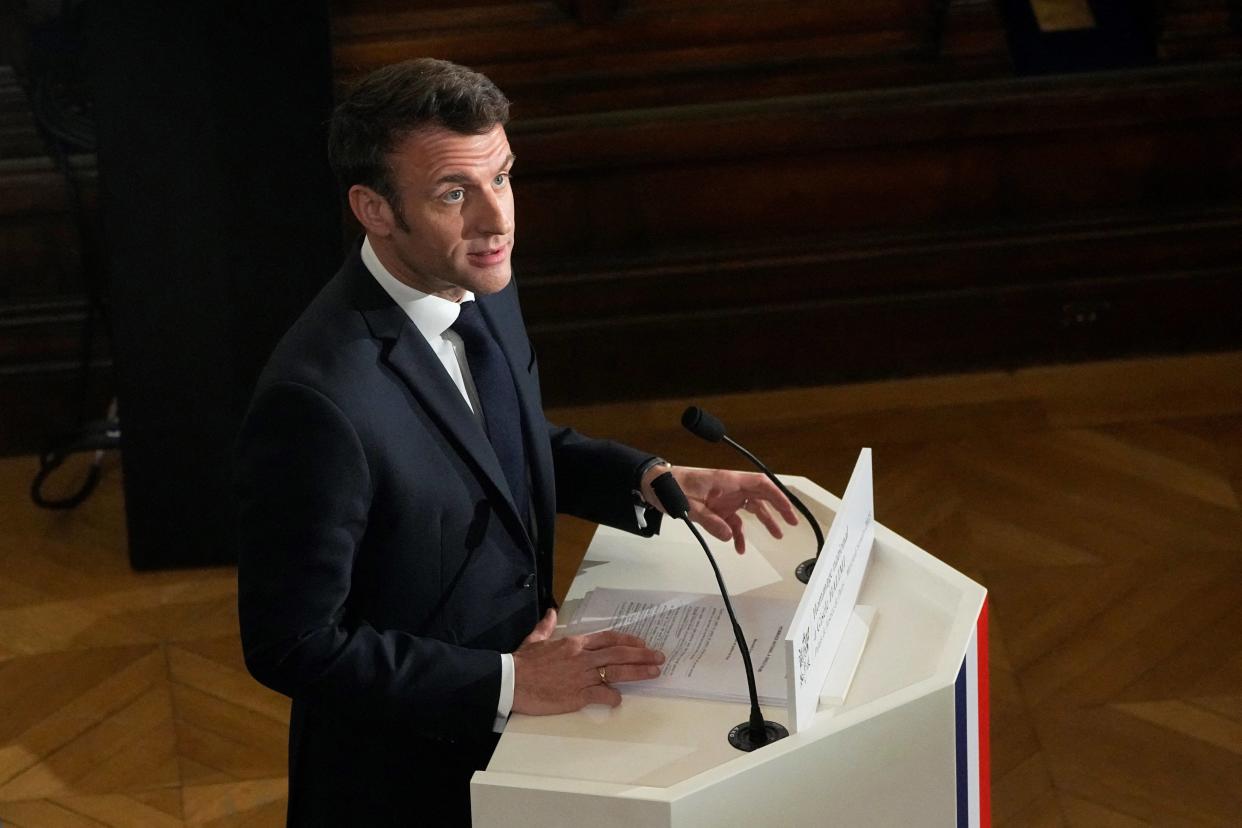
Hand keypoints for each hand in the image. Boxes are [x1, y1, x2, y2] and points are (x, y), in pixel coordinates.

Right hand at [511, 609, 665, 714]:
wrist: (511, 681)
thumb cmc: (522, 662)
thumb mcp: (535, 640)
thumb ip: (546, 626)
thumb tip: (550, 612)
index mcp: (574, 643)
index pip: (608, 638)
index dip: (627, 639)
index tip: (642, 642)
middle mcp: (582, 657)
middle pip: (619, 653)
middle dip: (642, 654)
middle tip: (659, 657)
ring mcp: (582, 676)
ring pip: (616, 671)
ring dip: (638, 671)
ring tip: (654, 672)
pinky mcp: (577, 695)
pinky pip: (601, 694)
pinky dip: (613, 697)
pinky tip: (619, 699)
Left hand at [642, 465, 797, 553]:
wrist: (655, 486)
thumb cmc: (672, 487)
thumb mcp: (690, 506)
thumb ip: (711, 521)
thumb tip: (730, 536)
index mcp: (727, 481)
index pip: (760, 484)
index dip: (777, 496)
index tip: (788, 510)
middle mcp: (730, 488)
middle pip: (761, 496)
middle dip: (778, 508)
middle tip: (791, 523)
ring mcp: (725, 498)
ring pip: (750, 509)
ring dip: (764, 521)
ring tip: (776, 536)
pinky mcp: (717, 508)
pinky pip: (734, 521)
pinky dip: (738, 534)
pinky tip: (739, 547)